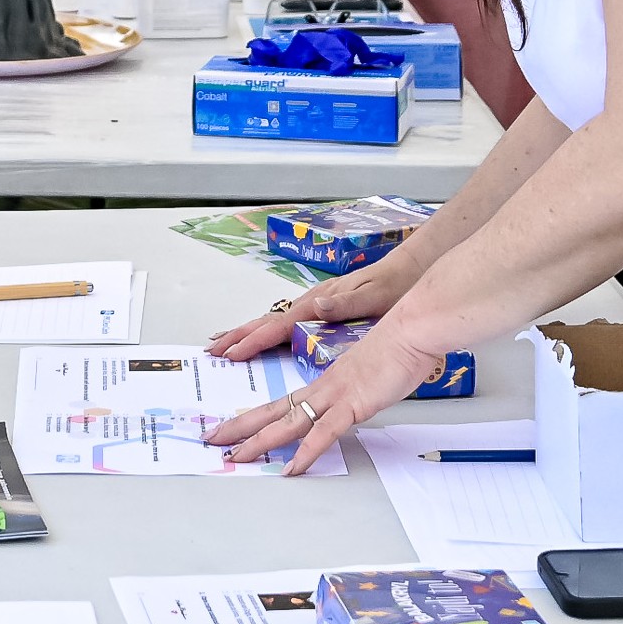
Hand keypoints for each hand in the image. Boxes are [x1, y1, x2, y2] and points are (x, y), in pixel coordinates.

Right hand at [204, 249, 422, 360]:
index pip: (279, 325)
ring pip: (274, 323)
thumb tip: (316, 306)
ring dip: (248, 335)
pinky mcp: (323, 311)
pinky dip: (268, 333)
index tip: (231, 352)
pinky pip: (288, 325)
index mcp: (320, 304)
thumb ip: (345, 302)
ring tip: (226, 346)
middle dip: (238, 337)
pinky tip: (263, 340)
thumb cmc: (394, 286)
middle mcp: (313, 304)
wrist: (409, 271)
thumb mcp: (374, 296)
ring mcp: (316, 307)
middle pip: (268, 322)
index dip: (253, 340)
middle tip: (212, 350)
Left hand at [205, 316, 447, 474]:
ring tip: (237, 456)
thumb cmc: (398, 348)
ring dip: (260, 441)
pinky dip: (307, 452)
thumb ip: (355, 389)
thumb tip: (349, 401)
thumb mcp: (369, 373)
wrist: (412, 330)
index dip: (254, 417)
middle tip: (212, 439)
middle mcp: (321, 388)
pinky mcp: (353, 403)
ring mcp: (335, 395)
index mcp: (324, 382)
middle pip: (271, 411)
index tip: (233, 428)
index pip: (280, 403)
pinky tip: (293, 468)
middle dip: (239, 427)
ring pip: (288, 421)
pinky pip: (324, 432)